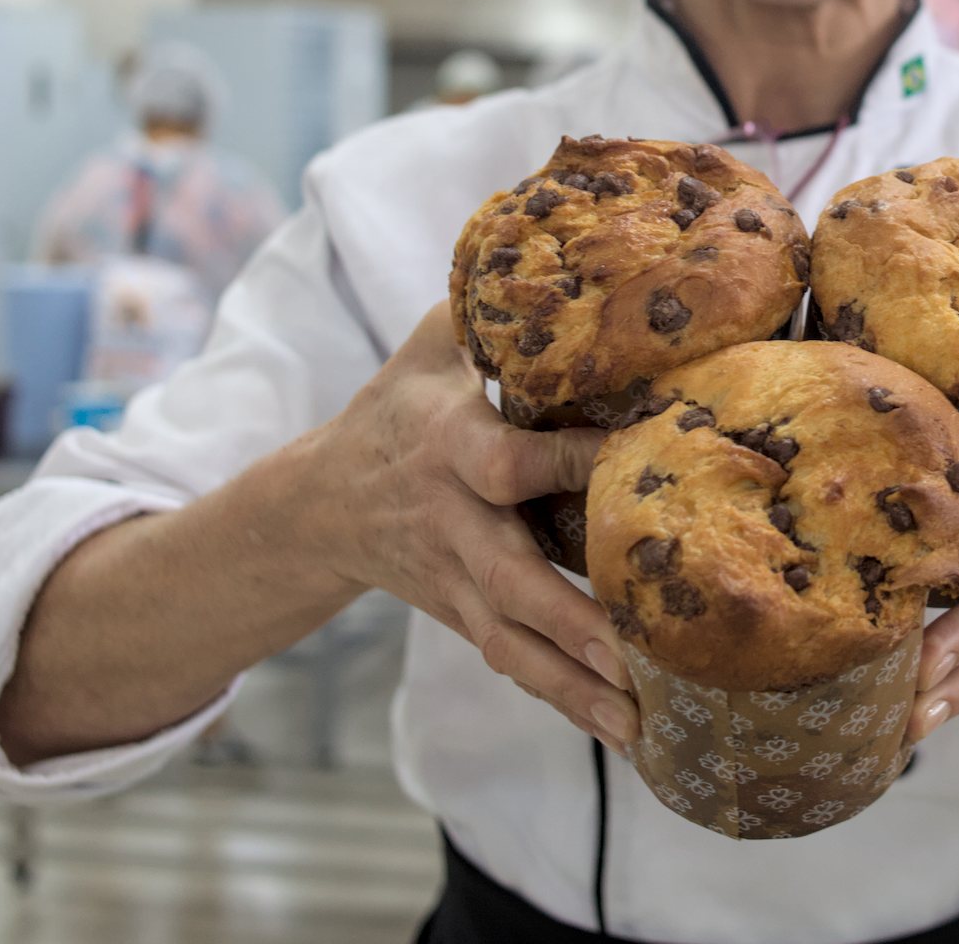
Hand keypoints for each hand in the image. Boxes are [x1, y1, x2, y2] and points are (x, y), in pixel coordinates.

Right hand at [293, 303, 637, 753]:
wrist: (317, 504)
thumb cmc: (399, 407)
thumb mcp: (432, 346)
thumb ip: (490, 303)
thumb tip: (558, 227)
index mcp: (451, 446)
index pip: (512, 458)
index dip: (567, 463)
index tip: (633, 460)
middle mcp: (455, 524)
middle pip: (513, 579)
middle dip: (572, 620)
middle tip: (634, 651)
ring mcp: (457, 582)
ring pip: (515, 643)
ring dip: (576, 687)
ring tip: (641, 722)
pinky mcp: (466, 618)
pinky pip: (516, 665)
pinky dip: (565, 701)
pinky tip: (626, 731)